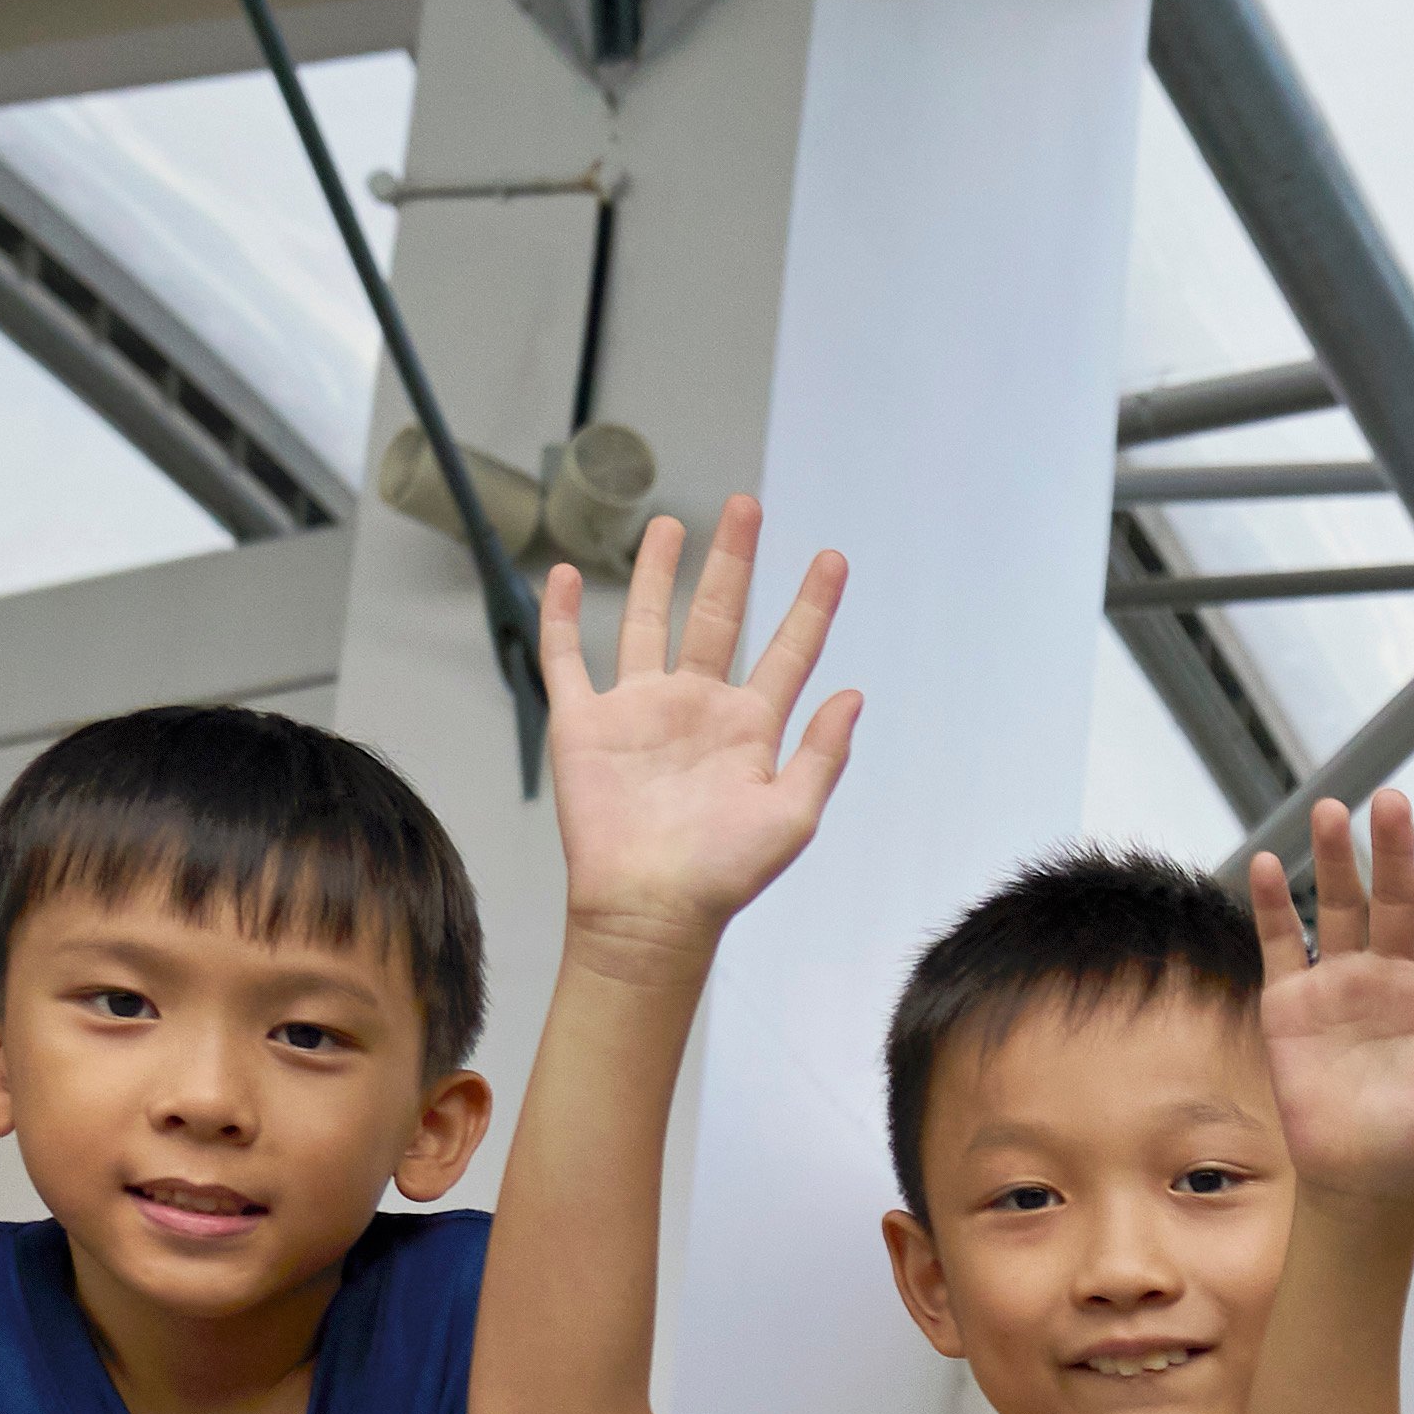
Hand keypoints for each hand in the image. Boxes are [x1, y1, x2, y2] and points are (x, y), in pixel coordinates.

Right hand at [540, 502, 859, 959]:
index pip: (789, 651)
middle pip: (719, 616)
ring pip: (646, 622)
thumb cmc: (725, 873)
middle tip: (747, 506)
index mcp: (751, 728)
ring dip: (656, 573)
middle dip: (733, 561)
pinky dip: (559, 616)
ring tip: (671, 525)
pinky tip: (562, 574)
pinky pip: (566, 658)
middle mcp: (697, 708)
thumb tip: (854, 692)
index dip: (812, 605)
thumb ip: (822, 753)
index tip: (833, 558)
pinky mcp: (584, 722)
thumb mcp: (792, 815)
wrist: (650, 907)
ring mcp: (639, 710)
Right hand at [1239, 792, 1413, 1205]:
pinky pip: (1282, 943)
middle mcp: (1393, 976)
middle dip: (1392, 853)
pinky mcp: (1292, 1001)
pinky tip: (1271, 864)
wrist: (1361, 1178)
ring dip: (1335, 859)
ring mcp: (1341, 983)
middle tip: (1391, 802)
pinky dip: (1274, 904)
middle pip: (1394, 902)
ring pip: (1339, 908)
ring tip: (1332, 810)